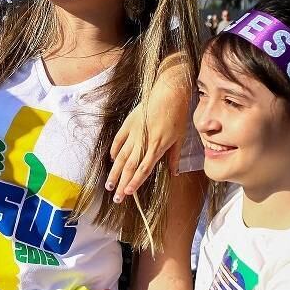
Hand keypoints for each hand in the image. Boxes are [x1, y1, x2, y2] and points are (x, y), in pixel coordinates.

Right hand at [106, 74, 189, 202]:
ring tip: (109, 185)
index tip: (127, 194)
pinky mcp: (129, 123)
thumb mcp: (180, 137)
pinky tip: (111, 160)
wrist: (169, 92)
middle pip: (129, 166)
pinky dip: (114, 151)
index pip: (143, 169)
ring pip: (121, 156)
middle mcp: (143, 142)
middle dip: (122, 183)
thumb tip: (174, 173)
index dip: (135, 183)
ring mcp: (134, 133)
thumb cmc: (178, 114)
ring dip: (114, 172)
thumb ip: (174, 157)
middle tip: (116, 198)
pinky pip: (119, 140)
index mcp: (157, 147)